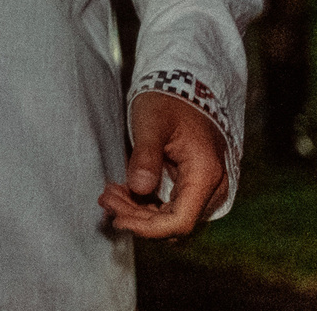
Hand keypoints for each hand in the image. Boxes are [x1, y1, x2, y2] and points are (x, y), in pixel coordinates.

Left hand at [98, 91, 228, 239]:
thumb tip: (139, 188)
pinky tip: (122, 192)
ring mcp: (204, 188)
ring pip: (169, 217)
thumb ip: (146, 156)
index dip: (148, 228)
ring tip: (109, 194)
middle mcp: (211, 187)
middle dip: (136, 217)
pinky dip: (145, 204)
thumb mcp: (151, 123)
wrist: (182, 87)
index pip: (180, 221)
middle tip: (105, 199)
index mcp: (205, 174)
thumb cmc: (167, 102)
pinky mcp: (192, 186)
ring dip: (138, 212)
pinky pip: (170, 206)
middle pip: (172, 222)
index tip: (119, 221)